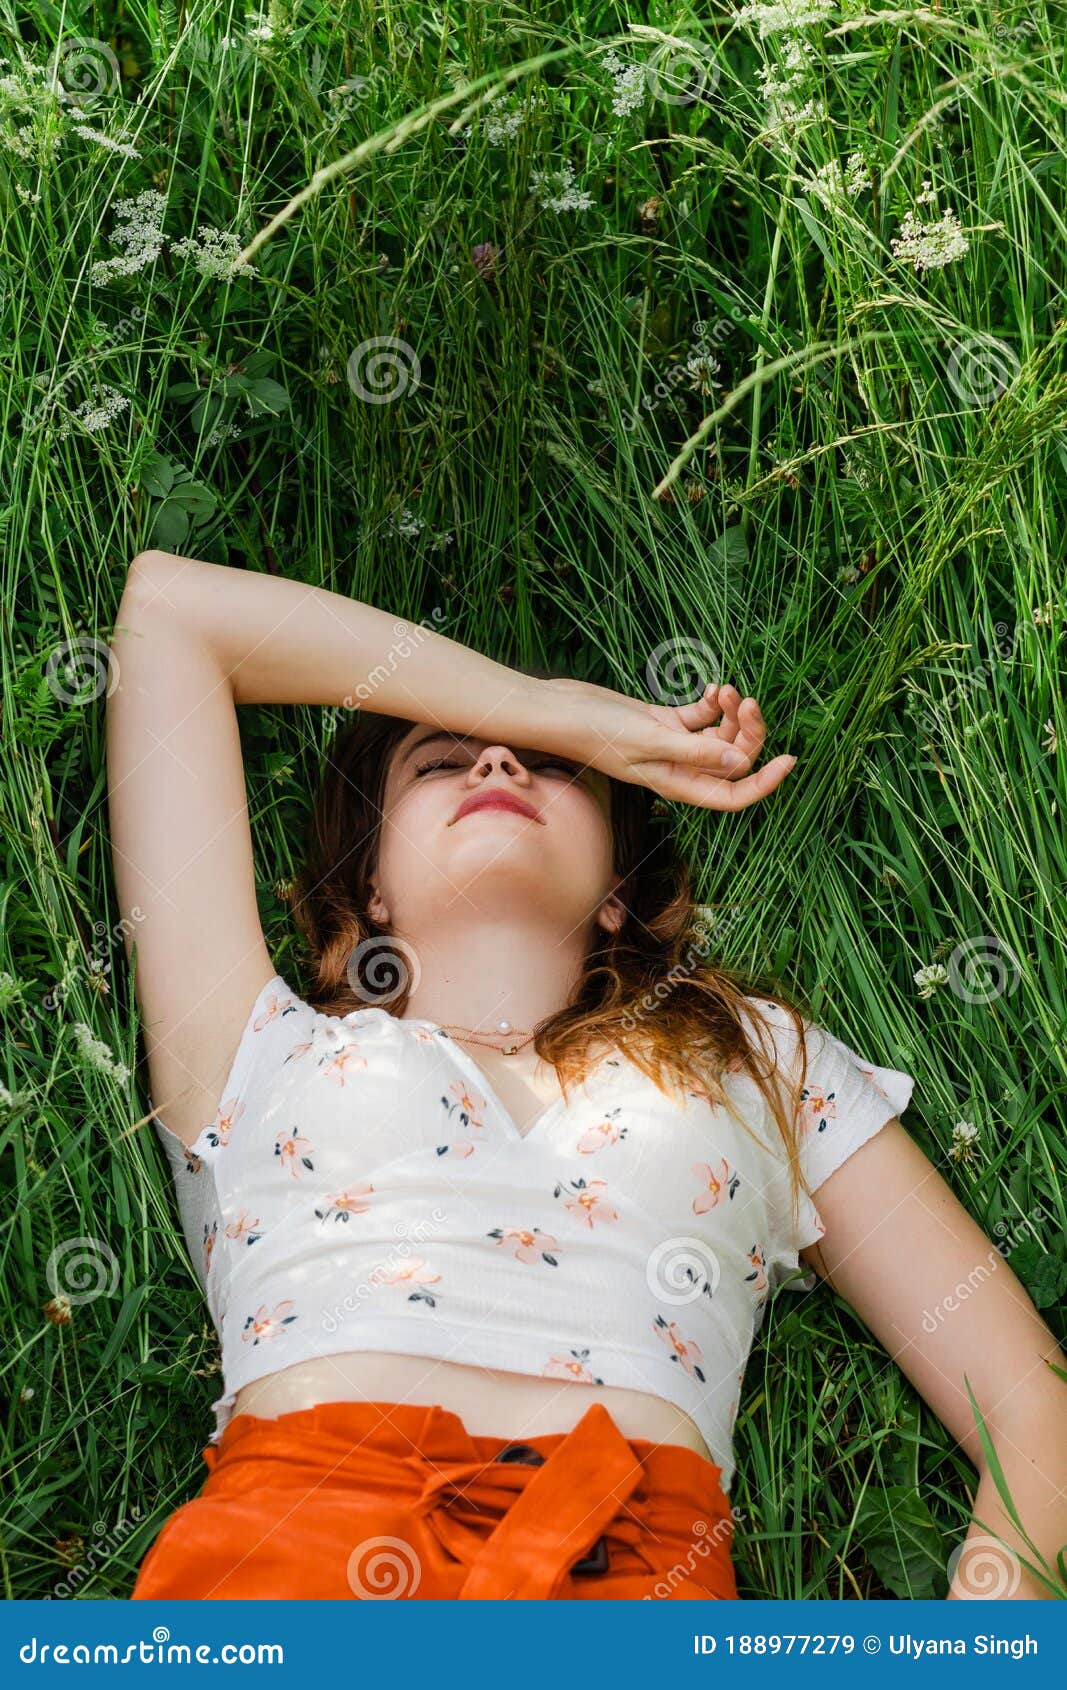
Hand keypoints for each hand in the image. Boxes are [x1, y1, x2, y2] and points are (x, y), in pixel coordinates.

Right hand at [542, 678, 796, 811]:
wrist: (562, 710)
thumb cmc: (597, 732)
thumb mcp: (650, 741)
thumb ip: (696, 752)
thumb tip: (739, 762)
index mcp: (678, 784)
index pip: (731, 795)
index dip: (763, 783)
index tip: (788, 760)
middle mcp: (680, 768)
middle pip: (732, 759)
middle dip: (747, 731)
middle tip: (747, 701)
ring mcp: (673, 745)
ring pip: (720, 735)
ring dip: (730, 712)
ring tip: (726, 690)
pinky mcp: (664, 722)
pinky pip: (702, 717)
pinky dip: (712, 703)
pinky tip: (712, 688)